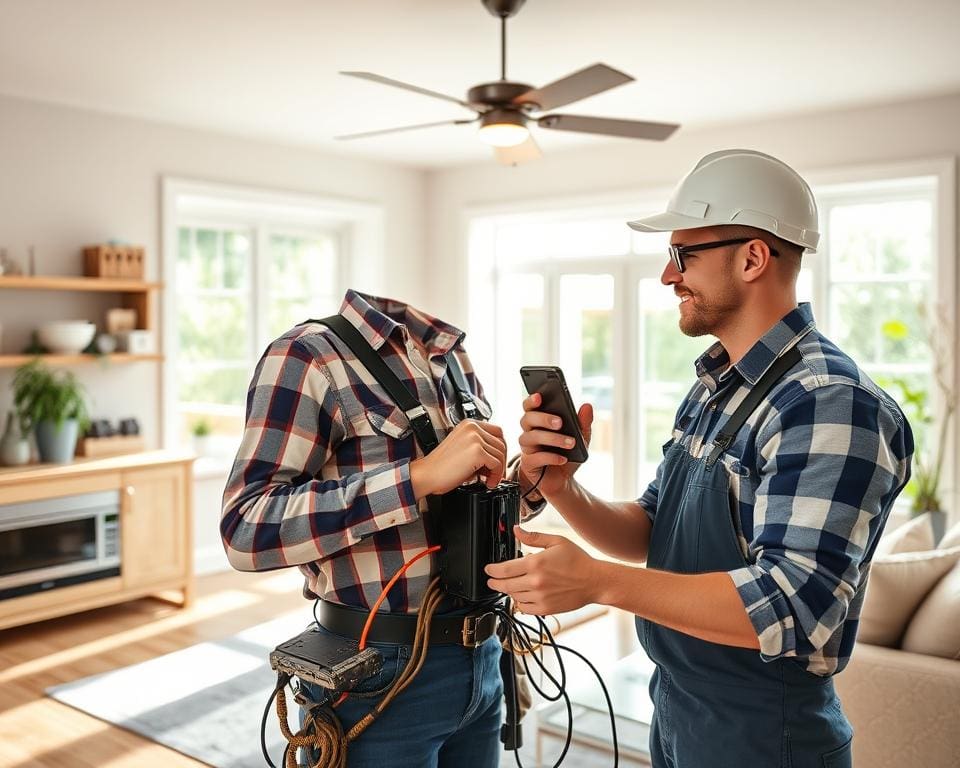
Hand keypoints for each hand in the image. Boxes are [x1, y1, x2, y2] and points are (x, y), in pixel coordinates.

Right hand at [409, 419, 506, 497]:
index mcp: (469, 424)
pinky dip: (495, 476)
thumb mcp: (462, 448)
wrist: (427, 474)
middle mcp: (472, 427)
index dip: (500, 448)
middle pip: (502, 442)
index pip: (497, 431)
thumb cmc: (441, 466)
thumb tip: (498, 457)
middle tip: (494, 473)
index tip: (497, 461)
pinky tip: (487, 482)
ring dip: (499, 470)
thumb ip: (480, 446)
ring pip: (501, 454)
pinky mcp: (477, 452)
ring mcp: (475, 438)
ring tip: (488, 479)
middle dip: (501, 460)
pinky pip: (497, 464)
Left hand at [484, 527, 601, 614]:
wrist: (594, 581)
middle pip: (505, 585)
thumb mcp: (556, 541)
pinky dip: (519, 603)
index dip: (492, 570)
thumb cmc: (578, 561)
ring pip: (513, 597)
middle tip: (491, 580)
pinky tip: (521, 596)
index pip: (504, 569)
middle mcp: (535, 582)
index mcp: (535, 564)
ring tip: (509, 586)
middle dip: (494, 582)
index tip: (488, 570)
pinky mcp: (545, 609)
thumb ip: (533, 537)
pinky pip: (524, 608)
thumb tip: (517, 530)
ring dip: (508, 591)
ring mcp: (540, 597)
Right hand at [518, 393, 592, 498]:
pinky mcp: (528, 464)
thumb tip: (587, 406)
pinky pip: (535, 458)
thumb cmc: (568, 455)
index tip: (540, 396)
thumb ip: (583, 423)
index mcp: (539, 422)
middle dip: (543, 418)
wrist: (565, 480)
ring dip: (552, 439)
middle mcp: (529, 432)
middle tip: (560, 422)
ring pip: (531, 438)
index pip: (529, 407)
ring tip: (570, 443)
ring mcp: (527, 449)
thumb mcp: (581, 438)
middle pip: (527, 419)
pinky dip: (550, 457)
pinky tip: (563, 458)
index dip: (531, 400)